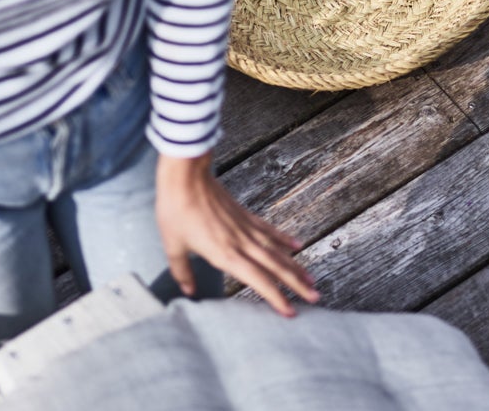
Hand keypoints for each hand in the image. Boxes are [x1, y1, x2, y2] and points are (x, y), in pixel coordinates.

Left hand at [154, 153, 317, 315]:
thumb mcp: (173, 246)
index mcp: (225, 255)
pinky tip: (297, 245)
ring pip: (277, 251)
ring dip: (295, 265)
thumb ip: (182, 271)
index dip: (275, 298)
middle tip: (315, 297)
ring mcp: (246, 228)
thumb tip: (188, 291)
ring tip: (311, 278)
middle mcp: (242, 243)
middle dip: (296, 284)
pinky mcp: (245, 215)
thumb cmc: (177, 210)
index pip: (258, 281)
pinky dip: (284, 239)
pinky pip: (269, 231)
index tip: (290, 312)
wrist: (186, 175)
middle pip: (275, 267)